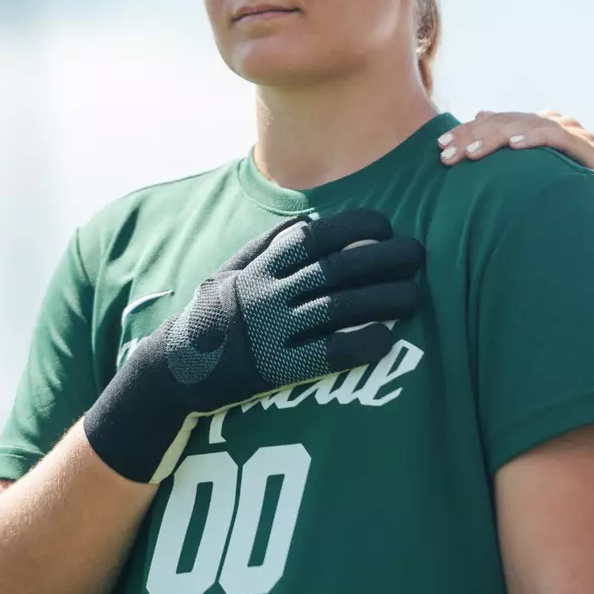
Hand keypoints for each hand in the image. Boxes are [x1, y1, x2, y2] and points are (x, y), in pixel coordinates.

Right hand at [84, 208, 423, 482]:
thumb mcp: (230, 272)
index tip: (386, 226)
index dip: (356, 225)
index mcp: (259, 265)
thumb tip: (309, 221)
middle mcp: (266, 293)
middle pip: (338, 268)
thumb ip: (267, 246)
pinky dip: (360, 344)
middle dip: (385, 258)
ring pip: (340, 307)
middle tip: (418, 255)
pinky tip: (387, 338)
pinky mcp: (276, 369)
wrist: (174, 372)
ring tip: (416, 295)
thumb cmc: (213, 317)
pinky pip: (327, 354)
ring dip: (385, 299)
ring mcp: (271, 331)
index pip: (316, 234)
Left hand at [437, 109, 593, 211]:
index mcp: (542, 129)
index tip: (439, 147)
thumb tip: (478, 143)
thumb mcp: (540, 180)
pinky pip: (558, 138)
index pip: (497, 123)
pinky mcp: (591, 150)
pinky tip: (514, 145)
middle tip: (445, 151)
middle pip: (507, 121)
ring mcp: (575, 134)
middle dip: (472, 135)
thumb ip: (515, 162)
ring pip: (528, 125)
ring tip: (471, 152)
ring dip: (496, 137)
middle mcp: (557, 125)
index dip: (467, 132)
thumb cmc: (580, 197)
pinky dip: (534, 138)